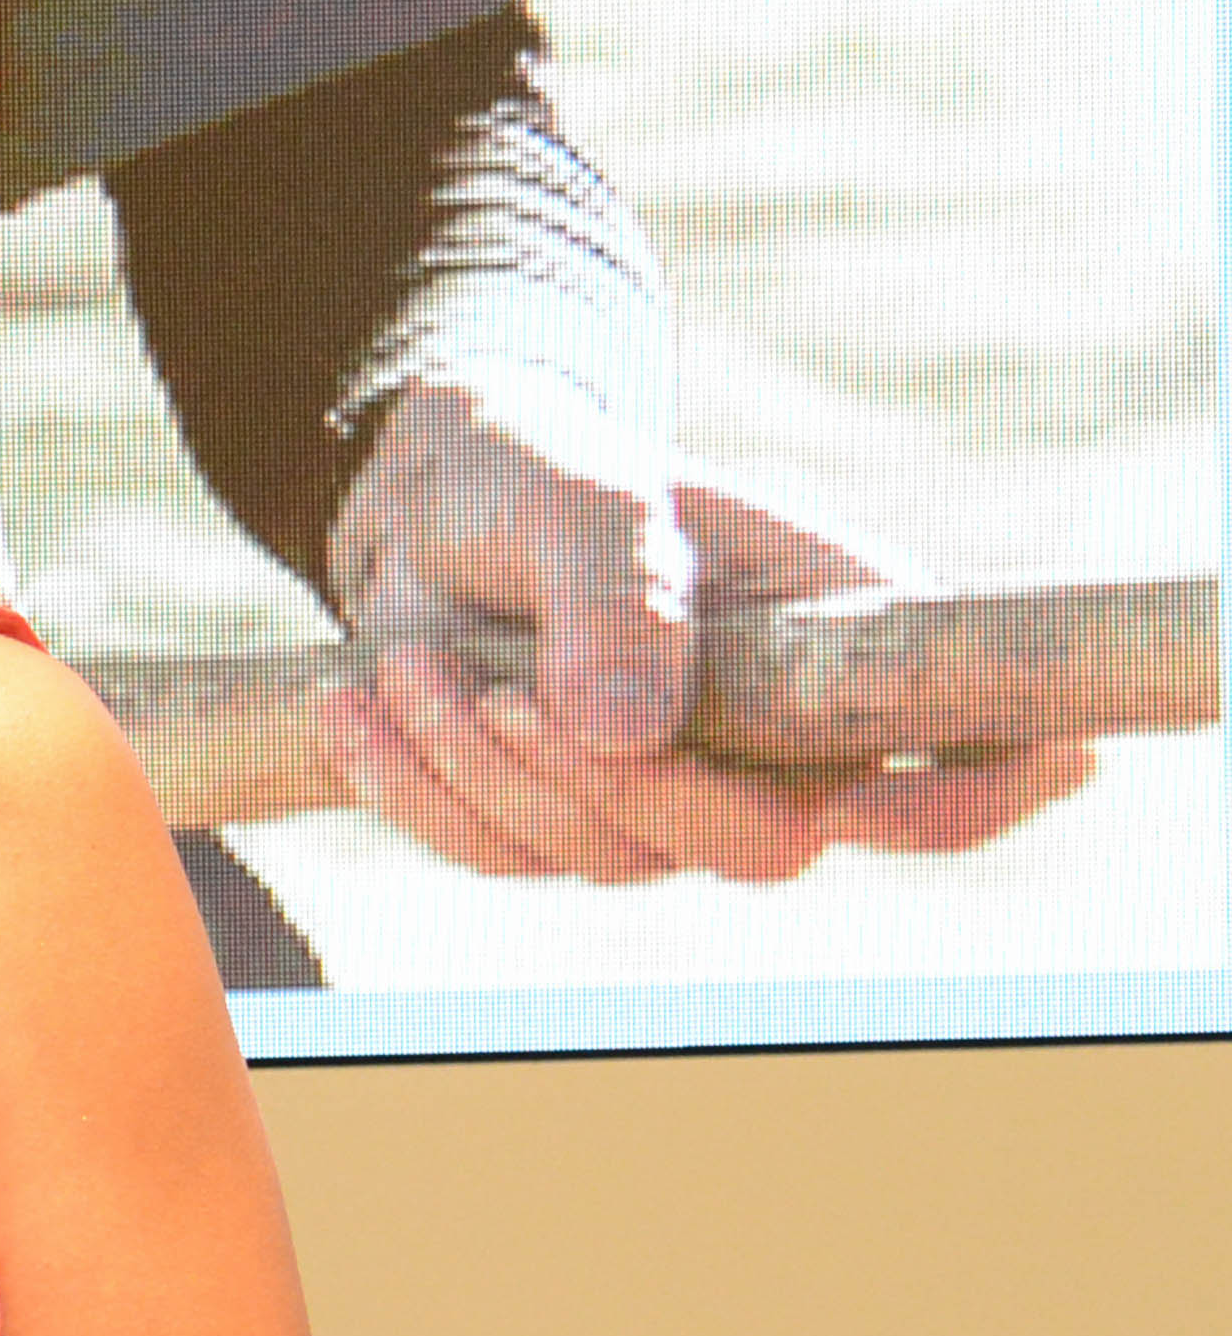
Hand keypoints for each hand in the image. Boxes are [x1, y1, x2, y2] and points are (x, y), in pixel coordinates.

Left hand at [322, 380, 1090, 878]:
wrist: (427, 506)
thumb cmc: (540, 477)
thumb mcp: (581, 499)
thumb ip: (617, 599)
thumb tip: (631, 739)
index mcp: (847, 636)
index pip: (974, 750)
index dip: (957, 805)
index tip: (853, 807)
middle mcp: (786, 738)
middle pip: (757, 844)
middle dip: (617, 789)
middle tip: (503, 693)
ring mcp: (678, 792)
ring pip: (609, 858)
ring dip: (487, 771)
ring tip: (409, 665)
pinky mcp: (564, 821)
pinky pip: (499, 856)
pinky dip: (420, 791)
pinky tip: (360, 710)